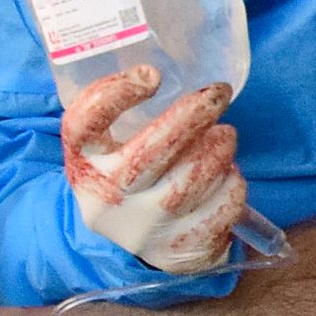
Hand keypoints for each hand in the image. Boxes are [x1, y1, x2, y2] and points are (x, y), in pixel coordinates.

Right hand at [63, 68, 246, 274]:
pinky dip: (232, 183)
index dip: (113, 95)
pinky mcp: (180, 247)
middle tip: (218, 93)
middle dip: (191, 116)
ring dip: (219, 149)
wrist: (135, 250)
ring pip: (193, 179)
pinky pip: (221, 205)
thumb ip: (121, 115)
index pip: (82, 126)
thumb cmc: (127, 180)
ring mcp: (144, 227)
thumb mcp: (106, 151)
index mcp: (84, 163)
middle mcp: (108, 198)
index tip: (151, 75)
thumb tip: (160, 64)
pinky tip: (226, 176)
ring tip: (224, 137)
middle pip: (149, 153)